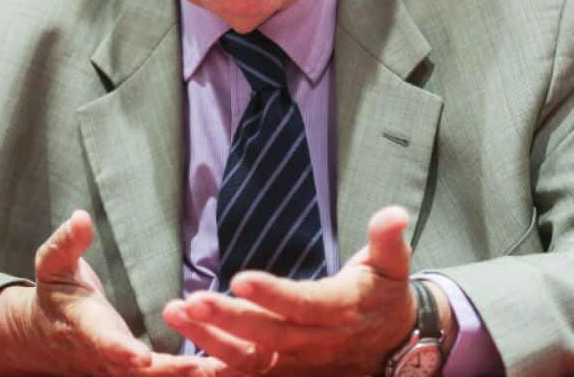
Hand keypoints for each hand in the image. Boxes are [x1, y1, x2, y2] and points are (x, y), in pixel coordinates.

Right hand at [0, 209, 228, 376]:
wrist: (43, 335)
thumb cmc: (56, 293)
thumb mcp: (53, 265)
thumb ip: (67, 243)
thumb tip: (81, 217)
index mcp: (85, 327)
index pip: (103, 341)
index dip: (121, 351)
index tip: (141, 355)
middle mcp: (103, 355)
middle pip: (134, 370)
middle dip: (166, 370)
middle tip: (197, 366)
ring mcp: (117, 368)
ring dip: (179, 375)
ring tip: (214, 370)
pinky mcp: (131, 371)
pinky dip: (181, 375)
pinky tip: (215, 370)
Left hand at [163, 206, 450, 375]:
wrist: (396, 349)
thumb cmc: (384, 296)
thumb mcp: (392, 265)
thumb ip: (387, 240)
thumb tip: (394, 213)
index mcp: (340, 310)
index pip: (303, 304)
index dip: (272, 295)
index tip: (240, 278)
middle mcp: (316, 344)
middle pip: (268, 336)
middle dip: (227, 320)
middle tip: (191, 302)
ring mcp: (299, 366)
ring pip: (250, 361)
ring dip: (210, 341)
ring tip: (177, 314)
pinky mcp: (286, 376)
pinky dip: (215, 371)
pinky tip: (180, 358)